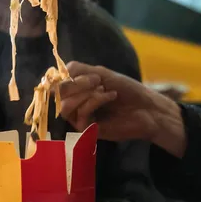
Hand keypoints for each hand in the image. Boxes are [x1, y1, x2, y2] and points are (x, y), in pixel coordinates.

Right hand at [60, 61, 185, 157]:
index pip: (55, 84)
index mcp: (76, 90)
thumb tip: (53, 76)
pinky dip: (94, 101)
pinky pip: (80, 114)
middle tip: (97, 80)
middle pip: (58, 95)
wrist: (146, 107)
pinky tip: (110, 97)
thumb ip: (76, 71)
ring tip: (103, 89)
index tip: (76, 73)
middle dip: (76, 84)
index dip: (61, 78)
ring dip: (85, 94)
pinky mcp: (88, 129)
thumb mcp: (100, 73)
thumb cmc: (126, 89)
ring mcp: (80, 117)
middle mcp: (75, 104)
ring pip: (66, 106)